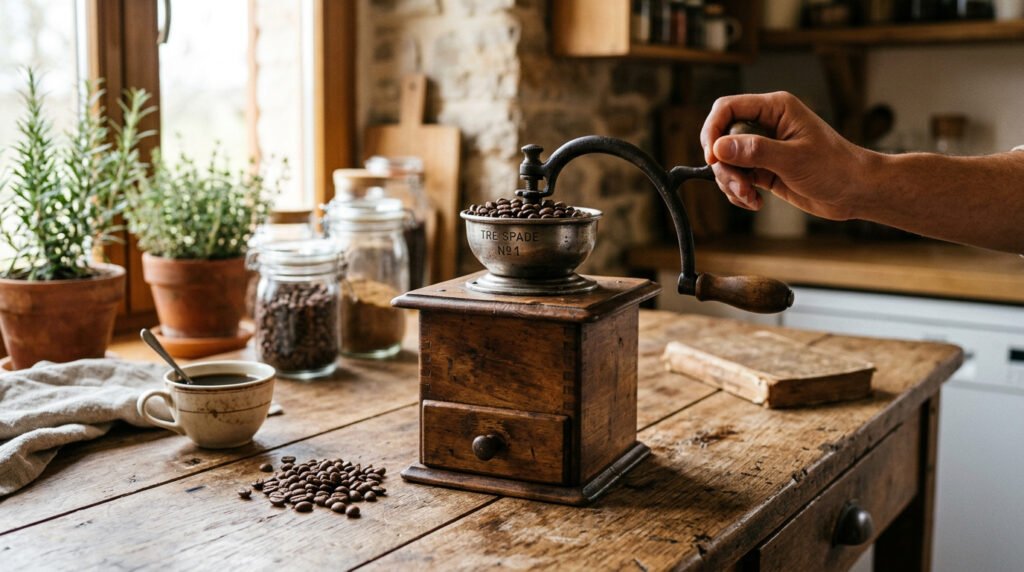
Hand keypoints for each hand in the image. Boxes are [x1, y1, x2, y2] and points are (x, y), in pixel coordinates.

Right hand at [699, 91, 871, 219]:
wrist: (855, 192)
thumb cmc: (835, 168)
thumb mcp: (793, 159)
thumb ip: (755, 151)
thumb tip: (719, 148)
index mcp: (775, 109)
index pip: (727, 108)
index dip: (713, 131)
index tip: (713, 158)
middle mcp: (765, 125)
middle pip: (722, 138)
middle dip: (724, 166)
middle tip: (740, 186)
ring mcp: (763, 148)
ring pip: (726, 162)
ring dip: (731, 183)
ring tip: (751, 198)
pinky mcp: (763, 169)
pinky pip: (736, 178)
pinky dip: (739, 193)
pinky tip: (756, 202)